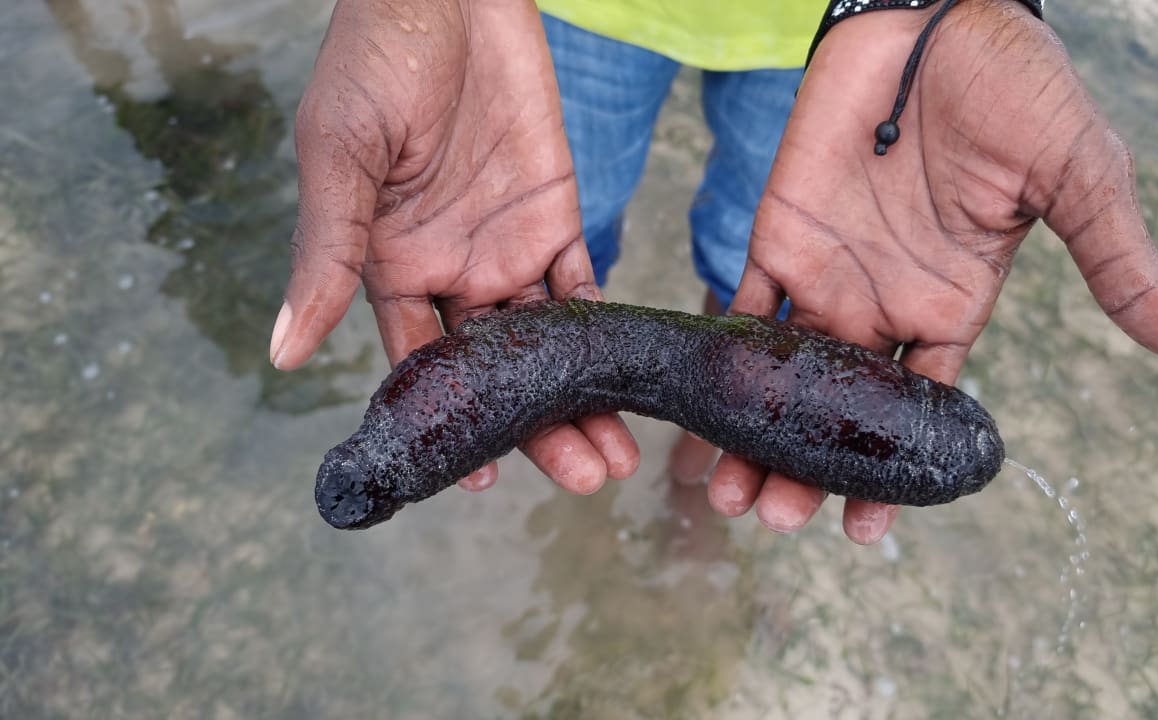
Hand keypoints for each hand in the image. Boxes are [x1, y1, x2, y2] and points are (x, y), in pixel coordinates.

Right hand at [272, 0, 637, 492]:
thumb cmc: (377, 62)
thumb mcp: (342, 158)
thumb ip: (328, 254)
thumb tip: (282, 354)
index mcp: (390, 267)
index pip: (419, 364)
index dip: (448, 422)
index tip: (475, 482)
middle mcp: (450, 270)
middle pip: (495, 368)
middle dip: (535, 426)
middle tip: (583, 478)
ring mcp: (505, 244)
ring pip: (546, 341)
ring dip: (581, 394)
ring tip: (616, 451)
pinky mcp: (555, 213)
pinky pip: (582, 282)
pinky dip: (603, 329)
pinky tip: (627, 373)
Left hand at [708, 0, 1157, 542]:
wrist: (934, 14)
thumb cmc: (1015, 89)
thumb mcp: (1079, 182)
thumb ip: (1122, 271)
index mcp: (954, 304)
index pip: (919, 408)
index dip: (891, 470)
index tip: (867, 532)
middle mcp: (886, 302)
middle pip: (840, 408)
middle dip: (807, 467)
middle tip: (776, 521)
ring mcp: (828, 272)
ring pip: (783, 375)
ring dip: (752, 433)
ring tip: (727, 494)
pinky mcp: (778, 233)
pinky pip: (740, 309)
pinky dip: (718, 360)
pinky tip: (698, 410)